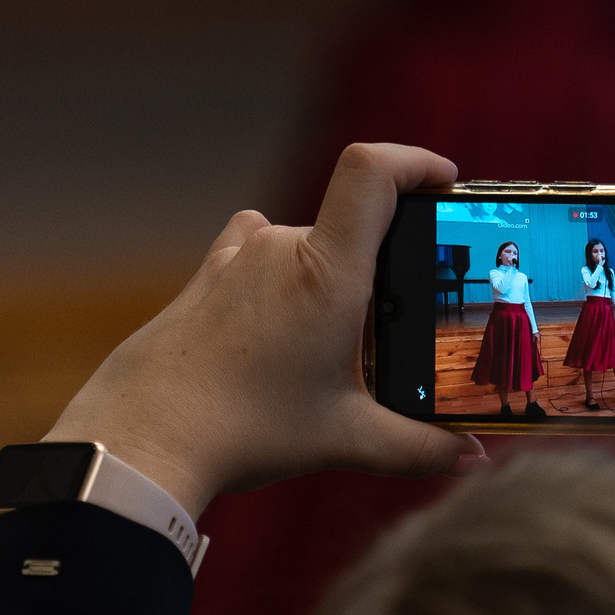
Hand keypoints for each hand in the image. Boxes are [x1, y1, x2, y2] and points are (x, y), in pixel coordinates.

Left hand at [44, 144, 481, 518]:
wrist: (145, 436)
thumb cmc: (244, 431)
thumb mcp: (344, 441)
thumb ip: (419, 447)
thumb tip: (470, 453)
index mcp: (326, 273)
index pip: (373, 172)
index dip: (414, 160)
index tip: (444, 181)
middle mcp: (281, 249)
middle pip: (349, 227)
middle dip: (380, 268)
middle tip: (393, 327)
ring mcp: (237, 258)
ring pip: (303, 246)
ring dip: (326, 281)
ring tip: (328, 348)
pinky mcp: (206, 275)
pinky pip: (257, 252)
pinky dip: (280, 278)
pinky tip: (278, 320)